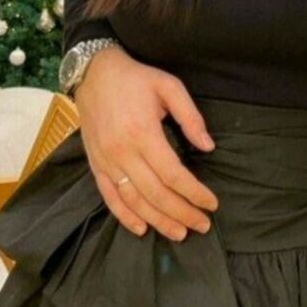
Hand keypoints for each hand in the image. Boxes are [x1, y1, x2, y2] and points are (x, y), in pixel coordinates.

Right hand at [74, 45, 218, 240]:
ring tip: (179, 233)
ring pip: (134, 201)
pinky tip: (142, 228)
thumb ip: (190, 116)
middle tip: (202, 225)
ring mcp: (106, 161)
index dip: (194, 193)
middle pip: (156, 193)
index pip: (173, 174)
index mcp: (143, 133)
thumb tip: (208, 147)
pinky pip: (109, 197)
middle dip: (182, 213)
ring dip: (158, 221)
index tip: (211, 203)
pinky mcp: (95, 164)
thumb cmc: (136, 79)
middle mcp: (123, 152)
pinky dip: (125, 216)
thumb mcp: (169, 86)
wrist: (94, 73)